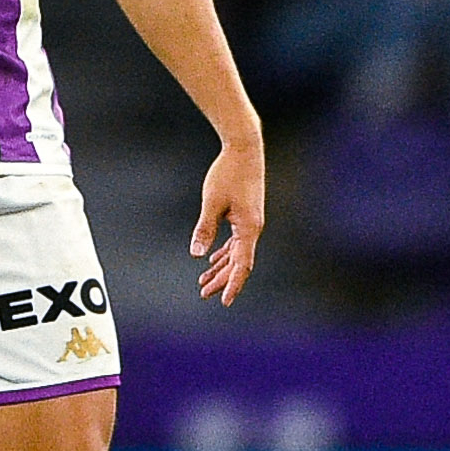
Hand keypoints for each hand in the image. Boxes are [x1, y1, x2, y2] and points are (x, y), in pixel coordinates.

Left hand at [190, 133, 266, 305]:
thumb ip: (205, 229)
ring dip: (221, 267)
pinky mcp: (245, 215)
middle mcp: (253, 229)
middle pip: (238, 263)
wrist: (245, 149)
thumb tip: (196, 254)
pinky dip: (224, 252)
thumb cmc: (228, 173)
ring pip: (236, 253)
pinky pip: (235, 241)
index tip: (224, 301)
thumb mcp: (212, 202)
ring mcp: (250, 222)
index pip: (242, 265)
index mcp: (249, 229)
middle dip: (221, 279)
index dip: (233, 284)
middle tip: (203, 294)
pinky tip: (212, 259)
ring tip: (203, 281)